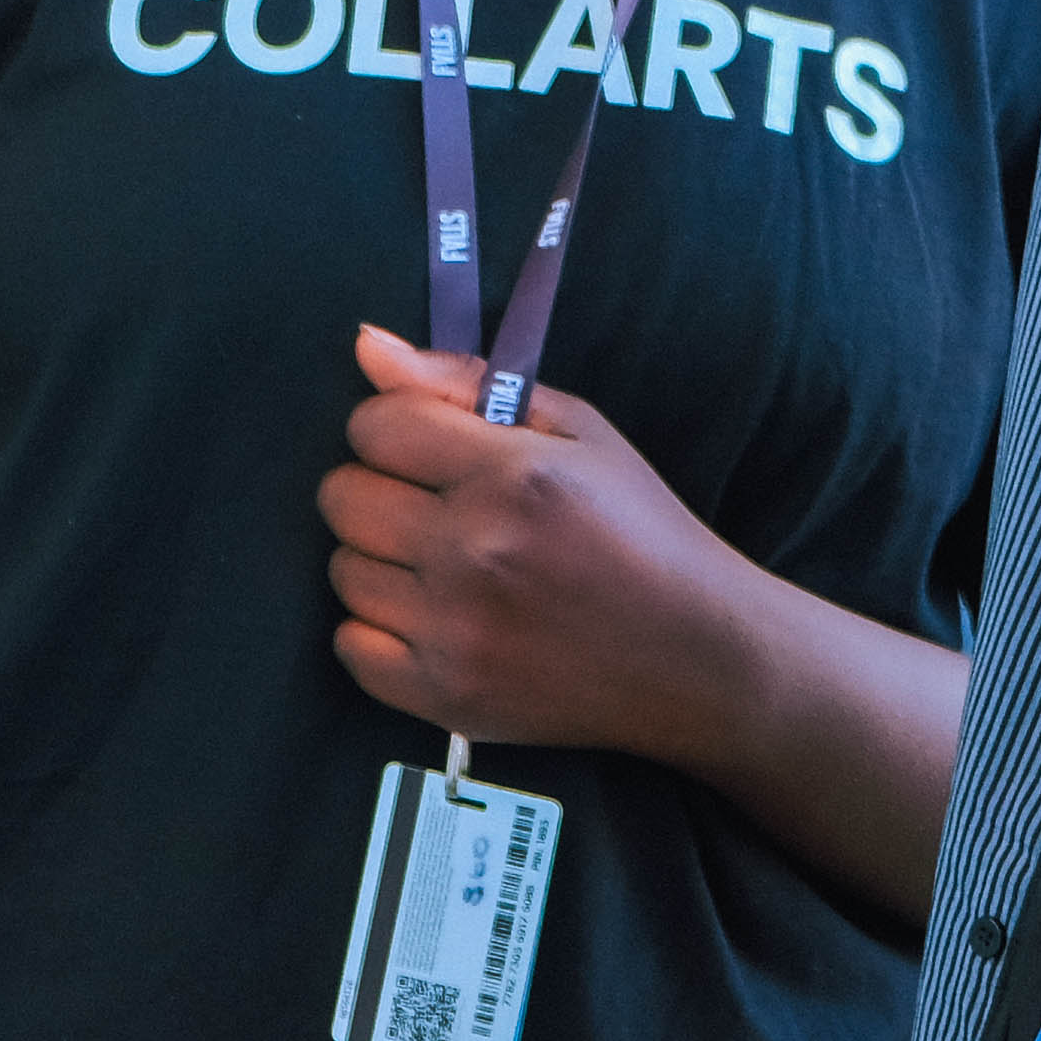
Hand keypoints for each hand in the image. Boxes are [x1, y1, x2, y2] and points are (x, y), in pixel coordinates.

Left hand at [317, 324, 763, 760]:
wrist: (697, 656)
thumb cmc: (642, 532)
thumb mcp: (580, 433)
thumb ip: (466, 382)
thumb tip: (366, 345)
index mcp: (512, 474)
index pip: (374, 425)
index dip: (395, 427)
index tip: (428, 448)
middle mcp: (474, 551)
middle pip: (343, 496)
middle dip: (381, 488)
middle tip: (437, 508)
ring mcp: (455, 631)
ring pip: (343, 571)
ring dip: (383, 561)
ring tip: (445, 567)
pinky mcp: (445, 695)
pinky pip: (350, 647)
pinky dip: (380, 631)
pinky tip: (434, 620)